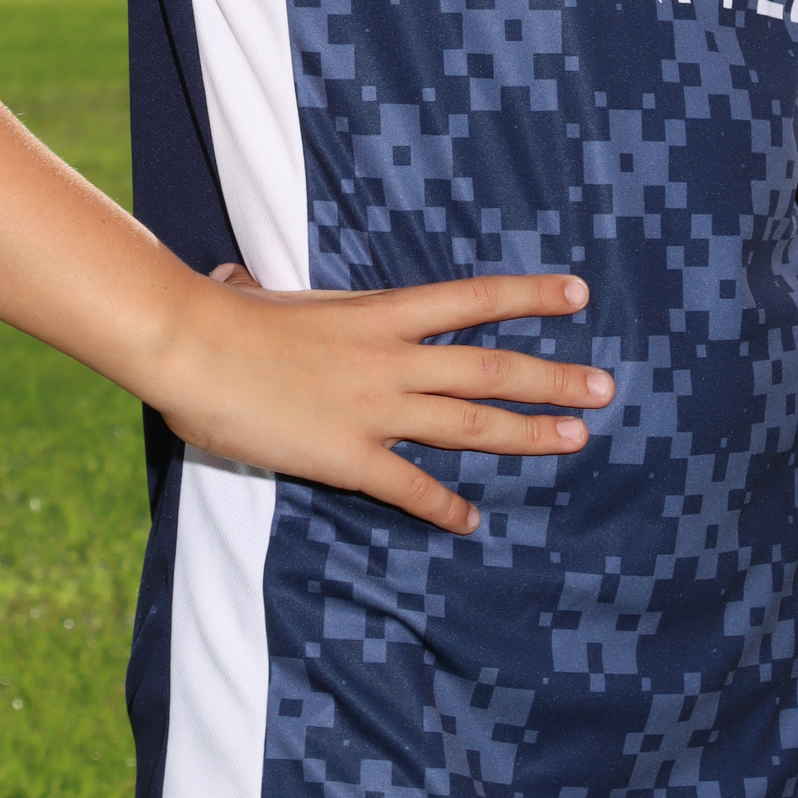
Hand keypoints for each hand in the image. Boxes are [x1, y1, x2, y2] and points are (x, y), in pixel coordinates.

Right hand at [152, 266, 613, 534]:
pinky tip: (470, 520)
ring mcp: (375, 409)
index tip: (577, 293)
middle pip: (492, 367)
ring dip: (528, 432)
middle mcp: (391, 358)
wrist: (193, 345)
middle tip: (605, 386)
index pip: (473, 300)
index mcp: (379, 313)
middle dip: (554, 378)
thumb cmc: (221, 317)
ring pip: (471, 422)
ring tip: (576, 438)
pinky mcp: (348, 456)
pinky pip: (411, 487)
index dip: (529, 296)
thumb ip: (266, 290)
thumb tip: (236, 277)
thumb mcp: (262, 295)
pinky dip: (444, 505)